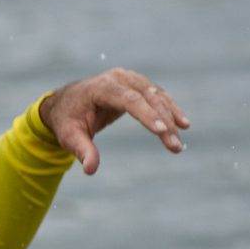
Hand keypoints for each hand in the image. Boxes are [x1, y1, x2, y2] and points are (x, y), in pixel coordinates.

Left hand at [39, 67, 189, 175]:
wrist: (67, 103)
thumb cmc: (68, 121)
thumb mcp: (69, 137)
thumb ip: (82, 151)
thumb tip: (91, 170)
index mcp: (100, 88)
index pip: (128, 100)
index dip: (147, 115)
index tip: (162, 131)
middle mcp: (118, 78)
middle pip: (147, 98)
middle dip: (163, 122)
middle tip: (174, 146)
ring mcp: (130, 79)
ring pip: (157, 96)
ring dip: (171, 117)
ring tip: (178, 142)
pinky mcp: (137, 84)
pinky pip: (158, 96)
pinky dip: (170, 110)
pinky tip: (182, 124)